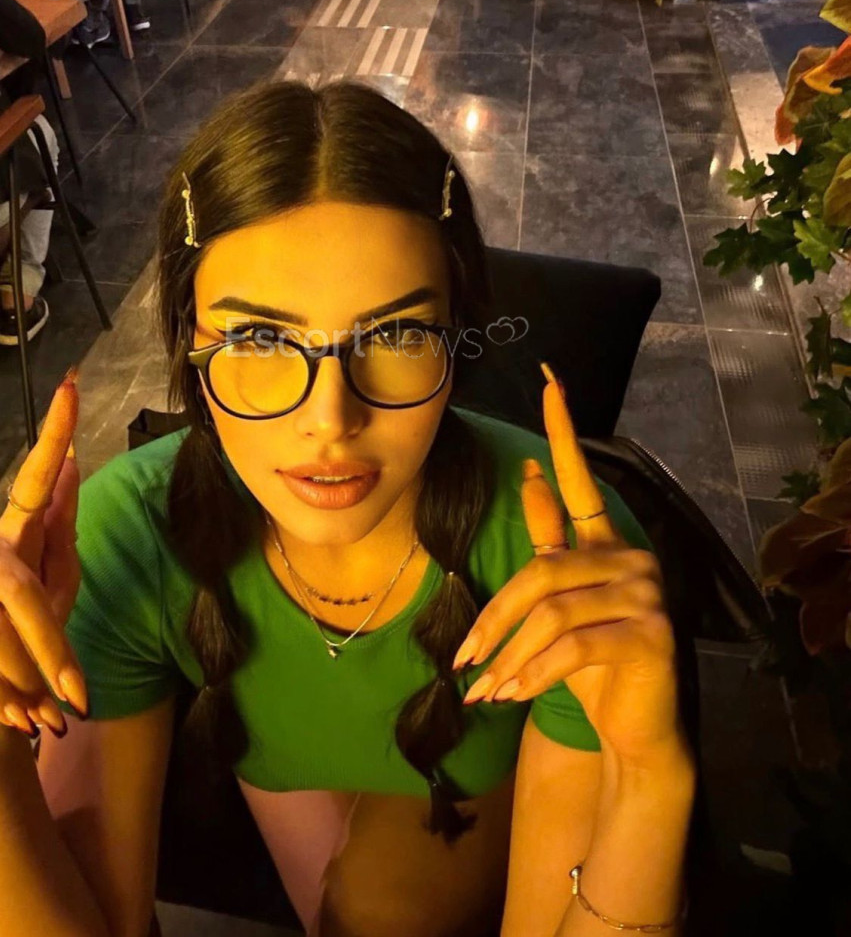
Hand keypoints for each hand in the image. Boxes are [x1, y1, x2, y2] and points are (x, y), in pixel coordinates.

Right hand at [0, 371, 87, 735]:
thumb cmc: (29, 643)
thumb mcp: (57, 592)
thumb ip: (61, 534)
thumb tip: (76, 463)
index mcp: (16, 533)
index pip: (35, 477)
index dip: (55, 433)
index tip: (73, 385)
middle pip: (22, 589)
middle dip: (53, 650)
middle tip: (75, 695)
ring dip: (25, 679)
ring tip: (45, 711)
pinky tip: (13, 713)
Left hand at [452, 365, 681, 765]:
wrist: (635, 731)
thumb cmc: (590, 664)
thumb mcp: (560, 601)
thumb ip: (551, 540)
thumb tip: (533, 472)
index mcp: (608, 542)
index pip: (582, 480)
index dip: (564, 432)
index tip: (550, 380)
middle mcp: (632, 558)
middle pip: (541, 571)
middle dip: (493, 619)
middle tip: (461, 660)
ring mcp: (647, 594)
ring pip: (551, 613)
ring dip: (508, 656)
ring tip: (483, 689)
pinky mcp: (650, 635)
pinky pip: (571, 647)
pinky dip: (533, 674)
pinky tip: (512, 696)